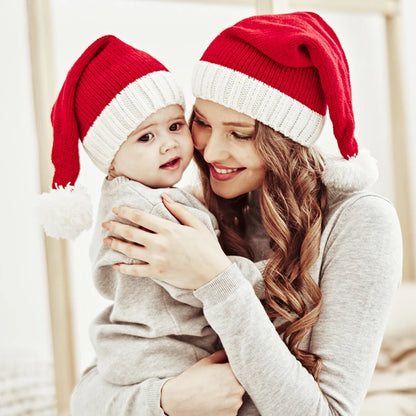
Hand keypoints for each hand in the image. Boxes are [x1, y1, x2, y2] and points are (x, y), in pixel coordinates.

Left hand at [102, 194, 230, 288]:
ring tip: (106, 240)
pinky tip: (116, 265)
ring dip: (116, 244)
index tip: (116, 209)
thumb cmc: (207, 248)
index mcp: (168, 229)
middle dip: (115, 227)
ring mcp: (157, 259)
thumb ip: (178, 210)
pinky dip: (124, 268)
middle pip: (130, 232)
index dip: (125, 211)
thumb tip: (163, 196)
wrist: (213, 274)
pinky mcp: (157, 273)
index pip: (140, 216)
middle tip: (105, 224)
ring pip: (129, 251)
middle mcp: (159, 243)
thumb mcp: (196, 224)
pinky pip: (135, 271)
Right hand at [161, 350, 244, 415]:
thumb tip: (230, 353)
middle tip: (217, 381)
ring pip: (237, 395)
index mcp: (232, 372)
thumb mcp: (207, 361)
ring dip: (230, 393)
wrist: (180, 400)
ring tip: (214, 392)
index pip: (240, 368)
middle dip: (232, 381)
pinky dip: (226, 405)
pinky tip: (214, 401)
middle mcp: (237, 389)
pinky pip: (232, 407)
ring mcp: (235, 404)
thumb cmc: (193, 378)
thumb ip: (222, 355)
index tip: (225, 370)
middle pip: (241, 382)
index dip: (232, 368)